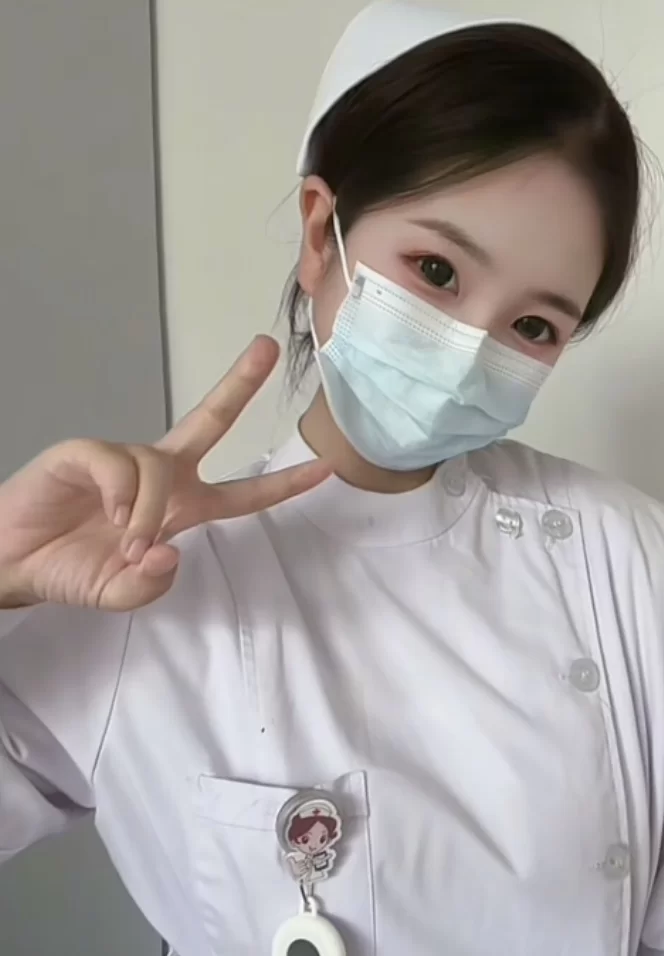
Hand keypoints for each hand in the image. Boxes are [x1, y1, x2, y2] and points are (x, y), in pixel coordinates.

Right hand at [0, 336, 328, 611]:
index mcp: (181, 507)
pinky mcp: (85, 454)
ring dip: (150, 510)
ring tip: (126, 540)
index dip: (282, 483)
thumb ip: (151, 586)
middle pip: (209, 420)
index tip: (326, 468)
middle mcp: (159, 475)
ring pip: (158, 468)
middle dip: (240, 384)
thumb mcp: (121, 594)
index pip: (242, 493)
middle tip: (268, 347)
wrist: (12, 562)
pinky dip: (119, 494)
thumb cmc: (70, 570)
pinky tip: (107, 513)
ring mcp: (122, 461)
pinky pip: (117, 464)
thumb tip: (165, 550)